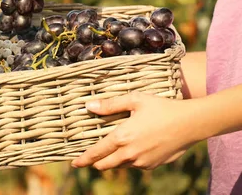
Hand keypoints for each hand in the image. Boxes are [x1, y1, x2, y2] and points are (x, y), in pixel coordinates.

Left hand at [71, 92, 198, 169]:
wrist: (191, 123)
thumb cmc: (162, 107)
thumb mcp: (135, 100)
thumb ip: (110, 105)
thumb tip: (88, 106)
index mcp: (122, 137)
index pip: (97, 152)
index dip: (84, 159)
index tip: (74, 163)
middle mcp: (130, 153)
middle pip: (105, 164)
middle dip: (94, 163)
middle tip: (87, 159)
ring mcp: (142, 162)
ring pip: (119, 166)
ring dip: (111, 162)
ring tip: (107, 152)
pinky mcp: (153, 165)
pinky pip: (134, 165)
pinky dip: (128, 160)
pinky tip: (130, 149)